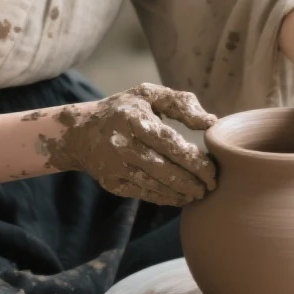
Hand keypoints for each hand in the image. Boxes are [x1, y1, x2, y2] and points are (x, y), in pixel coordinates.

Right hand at [41, 83, 217, 207]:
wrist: (80, 132)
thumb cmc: (124, 110)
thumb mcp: (148, 95)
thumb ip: (181, 103)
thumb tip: (211, 122)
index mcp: (134, 118)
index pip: (171, 144)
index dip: (195, 161)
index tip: (213, 170)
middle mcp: (122, 143)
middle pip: (164, 168)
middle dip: (192, 181)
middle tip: (211, 186)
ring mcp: (114, 166)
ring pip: (154, 184)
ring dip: (180, 192)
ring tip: (198, 194)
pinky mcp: (110, 183)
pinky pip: (142, 193)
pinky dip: (164, 198)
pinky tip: (180, 197)